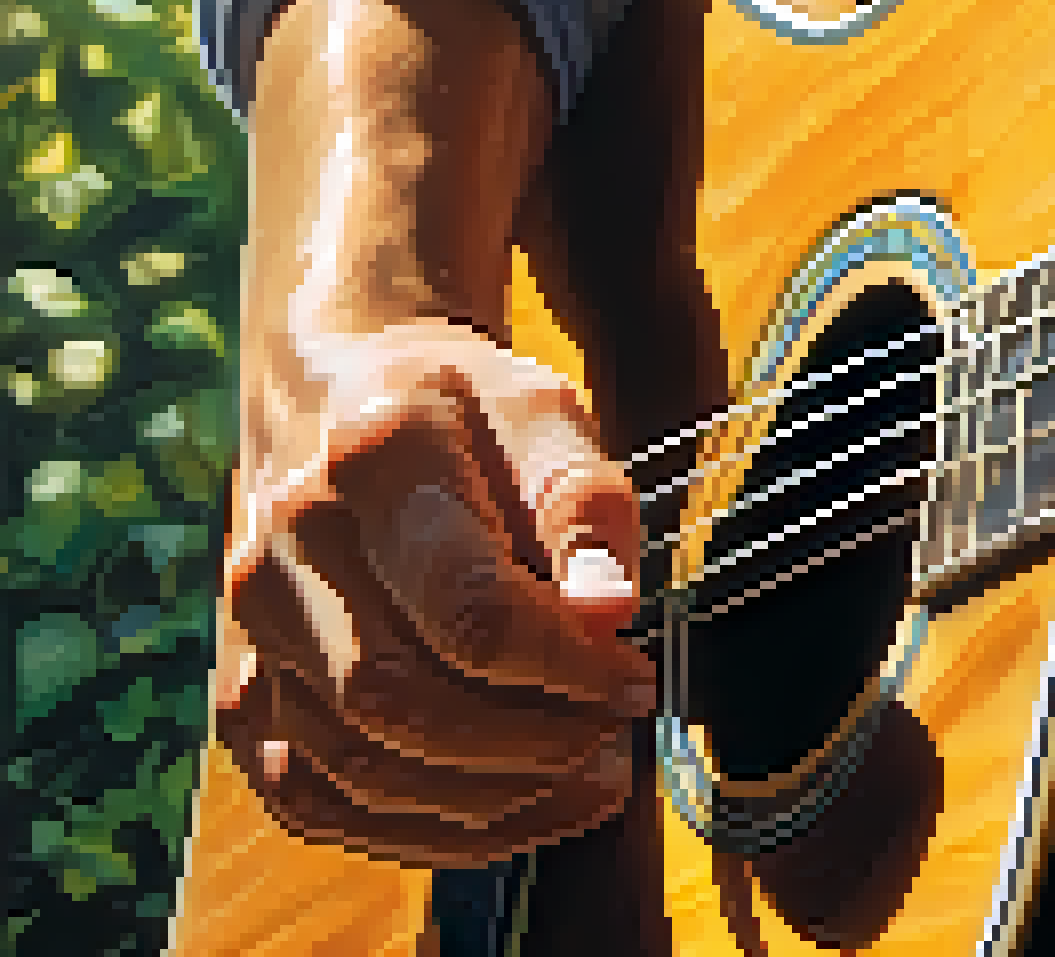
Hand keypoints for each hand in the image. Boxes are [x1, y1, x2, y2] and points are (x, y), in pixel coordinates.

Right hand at [217, 320, 655, 866]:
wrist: (341, 402)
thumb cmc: (468, 414)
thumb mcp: (545, 413)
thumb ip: (582, 502)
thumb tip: (609, 611)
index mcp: (374, 459)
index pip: (470, 608)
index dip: (568, 667)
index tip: (634, 679)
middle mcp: (285, 543)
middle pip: (400, 699)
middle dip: (528, 745)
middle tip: (611, 735)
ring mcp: (249, 623)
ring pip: (356, 764)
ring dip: (488, 800)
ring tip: (583, 779)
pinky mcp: (240, 689)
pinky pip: (314, 799)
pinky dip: (422, 832)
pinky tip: (513, 813)